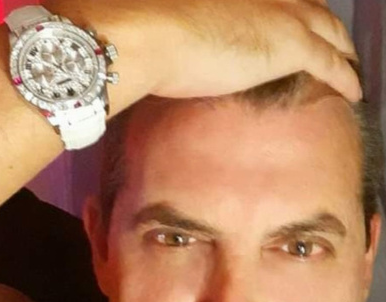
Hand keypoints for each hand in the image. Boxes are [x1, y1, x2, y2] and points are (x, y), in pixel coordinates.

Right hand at [43, 0, 359, 109]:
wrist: (148, 37)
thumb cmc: (147, 33)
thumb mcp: (173, 31)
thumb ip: (192, 38)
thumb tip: (186, 56)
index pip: (282, 6)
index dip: (297, 20)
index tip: (301, 35)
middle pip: (313, 13)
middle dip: (329, 31)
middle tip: (337, 49)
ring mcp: (281, 18)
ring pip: (329, 33)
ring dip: (342, 51)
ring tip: (348, 68)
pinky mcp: (289, 45)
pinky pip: (331, 64)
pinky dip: (346, 77)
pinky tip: (354, 92)